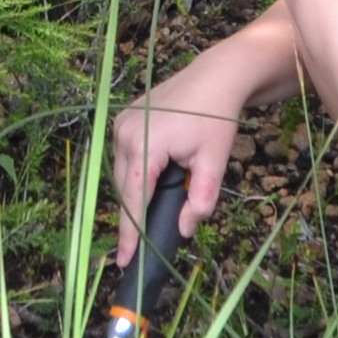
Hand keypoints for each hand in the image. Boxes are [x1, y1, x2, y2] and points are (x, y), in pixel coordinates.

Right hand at [109, 79, 238, 228]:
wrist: (216, 76)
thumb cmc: (216, 117)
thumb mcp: (214, 162)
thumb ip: (200, 200)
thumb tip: (183, 231)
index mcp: (145, 145)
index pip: (133, 200)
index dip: (130, 235)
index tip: (125, 262)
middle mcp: (124, 133)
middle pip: (124, 188)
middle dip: (134, 214)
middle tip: (145, 242)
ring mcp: (121, 124)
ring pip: (122, 173)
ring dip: (136, 192)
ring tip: (154, 208)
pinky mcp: (124, 118)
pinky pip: (124, 157)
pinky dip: (136, 173)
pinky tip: (153, 181)